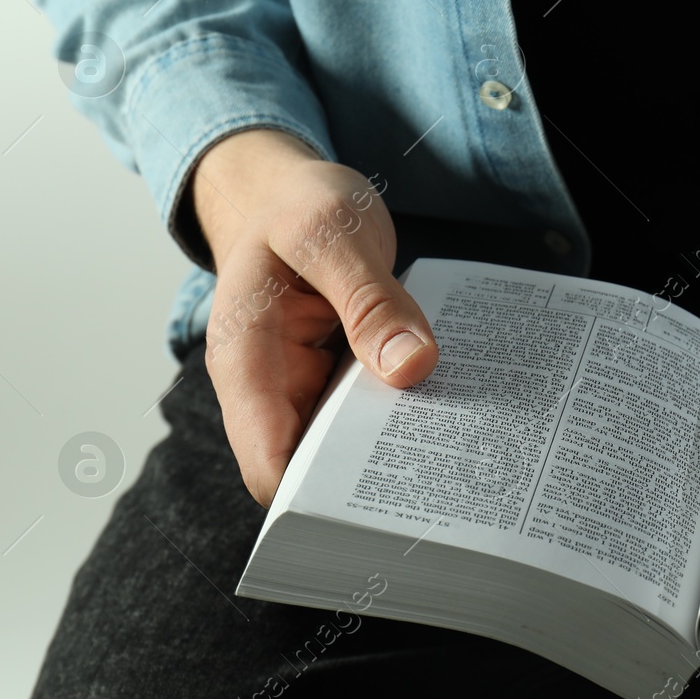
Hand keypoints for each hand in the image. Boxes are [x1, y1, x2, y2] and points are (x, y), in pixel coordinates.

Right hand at [192, 129, 439, 505]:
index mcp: (243, 358)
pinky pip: (368, 414)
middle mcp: (267, 386)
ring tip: (456, 449)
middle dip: (367, 480)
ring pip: (345, 448)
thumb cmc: (297, 206)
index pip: (266, 460)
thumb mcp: (332, 233)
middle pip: (311, 469)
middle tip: (442, 475)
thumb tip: (410, 367)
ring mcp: (303, 387)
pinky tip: (449, 410)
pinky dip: (402, 415)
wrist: (291, 193)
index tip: (381, 505)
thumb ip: (369, 298)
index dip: (315, 498)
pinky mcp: (336, 379)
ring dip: (391, 450)